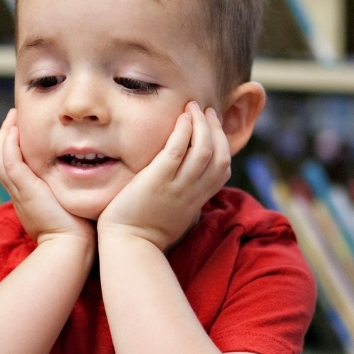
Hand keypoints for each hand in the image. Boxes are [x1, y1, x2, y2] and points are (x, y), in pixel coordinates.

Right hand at [0, 109, 94, 247]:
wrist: (71, 249)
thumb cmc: (80, 234)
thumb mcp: (73, 209)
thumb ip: (75, 194)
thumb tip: (93, 182)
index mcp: (29, 200)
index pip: (15, 170)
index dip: (15, 150)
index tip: (23, 133)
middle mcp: (19, 196)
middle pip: (2, 161)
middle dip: (6, 137)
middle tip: (13, 117)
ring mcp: (20, 193)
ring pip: (1, 159)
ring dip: (5, 135)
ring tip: (13, 116)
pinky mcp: (25, 190)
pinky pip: (10, 162)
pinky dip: (9, 144)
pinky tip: (16, 128)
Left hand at [99, 102, 230, 250]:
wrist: (129, 246)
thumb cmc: (146, 232)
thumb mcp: (175, 214)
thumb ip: (184, 196)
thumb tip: (186, 182)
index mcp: (198, 199)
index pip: (223, 168)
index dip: (222, 144)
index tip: (212, 127)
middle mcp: (193, 192)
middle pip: (219, 155)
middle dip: (216, 129)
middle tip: (206, 111)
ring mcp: (177, 186)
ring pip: (203, 149)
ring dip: (202, 124)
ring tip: (193, 107)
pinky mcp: (157, 180)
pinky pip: (177, 150)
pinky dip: (184, 130)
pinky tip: (182, 117)